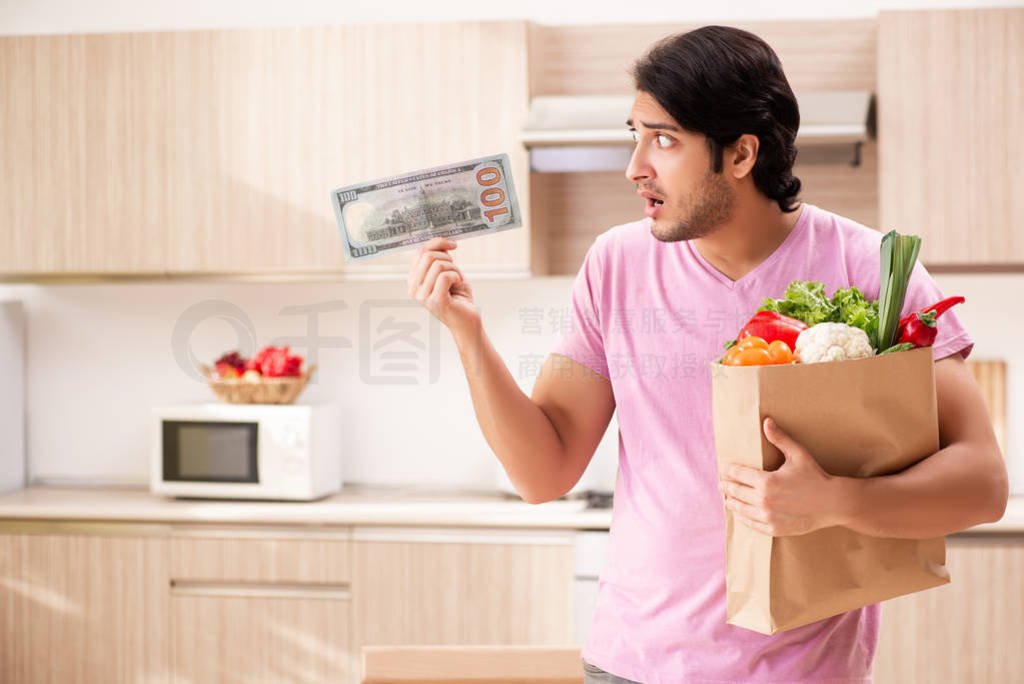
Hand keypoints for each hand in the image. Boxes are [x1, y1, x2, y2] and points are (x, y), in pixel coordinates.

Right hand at [407, 237, 478, 337]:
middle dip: (447, 258)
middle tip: (455, 270)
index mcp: (413, 280)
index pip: (420, 252)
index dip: (438, 243)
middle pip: (427, 256)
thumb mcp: (448, 272)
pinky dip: (456, 276)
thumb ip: (440, 258)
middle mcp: (414, 288)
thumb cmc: (459, 297)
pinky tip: (458, 285)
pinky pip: (445, 276)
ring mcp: (423, 296)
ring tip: (457, 280)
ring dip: (455, 269)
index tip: (452, 245)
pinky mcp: (436, 301)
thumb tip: (440, 241)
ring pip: (438, 265)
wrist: (467, 321)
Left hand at [717, 417, 842, 535]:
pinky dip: (743, 517)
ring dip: (732, 502)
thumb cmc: (815, 476)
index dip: (728, 470)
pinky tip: (740, 513)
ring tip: (727, 498)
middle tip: (721, 484)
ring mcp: (768, 516)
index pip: (738, 474)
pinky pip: (751, 523)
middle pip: (735, 492)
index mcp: (766, 481)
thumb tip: (766, 421)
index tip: (723, 468)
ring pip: (740, 509)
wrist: (833, 503)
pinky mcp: (774, 529)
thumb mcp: (797, 454)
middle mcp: (764, 500)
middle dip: (726, 486)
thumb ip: (779, 438)